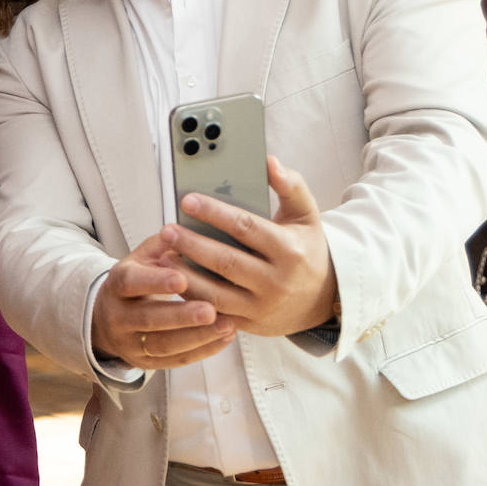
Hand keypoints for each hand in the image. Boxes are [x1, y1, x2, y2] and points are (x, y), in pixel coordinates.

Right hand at [90, 232, 235, 368]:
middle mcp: (118, 316)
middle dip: (181, 316)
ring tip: (227, 325)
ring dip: (197, 337)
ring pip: (163, 345)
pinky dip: (202, 351)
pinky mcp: (145, 362)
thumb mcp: (142, 258)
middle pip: (148, 318)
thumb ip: (163, 245)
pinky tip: (223, 338)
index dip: (156, 282)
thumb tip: (186, 231)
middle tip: (210, 310)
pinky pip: (175, 360)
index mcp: (117, 284)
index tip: (183, 279)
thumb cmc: (135, 282)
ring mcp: (130, 343)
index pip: (132, 283)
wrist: (109, 317)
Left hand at [164, 156, 337, 336]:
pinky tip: (175, 281)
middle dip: (192, 245)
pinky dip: (193, 298)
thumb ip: (290, 186)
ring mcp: (262, 306)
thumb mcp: (307, 216)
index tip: (188, 200)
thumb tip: (269, 161)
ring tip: (163, 256)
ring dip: (186, 275)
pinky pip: (215, 311)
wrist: (324, 298)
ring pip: (217, 292)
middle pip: (226, 261)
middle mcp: (276, 281)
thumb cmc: (307, 249)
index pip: (246, 227)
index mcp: (289, 250)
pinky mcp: (249, 324)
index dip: (215, 213)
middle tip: (167, 230)